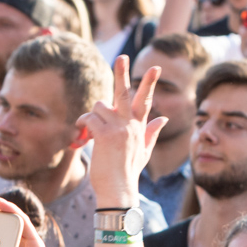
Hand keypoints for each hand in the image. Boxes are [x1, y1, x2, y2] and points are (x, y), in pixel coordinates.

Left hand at [79, 57, 166, 206]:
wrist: (119, 190)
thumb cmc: (128, 172)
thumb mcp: (144, 151)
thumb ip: (152, 132)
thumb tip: (164, 117)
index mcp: (140, 126)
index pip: (146, 100)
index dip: (150, 83)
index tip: (155, 68)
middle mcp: (131, 124)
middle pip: (125, 92)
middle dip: (122, 72)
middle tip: (122, 56)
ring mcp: (119, 128)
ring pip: (99, 106)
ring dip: (91, 117)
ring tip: (89, 132)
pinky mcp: (105, 134)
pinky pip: (89, 118)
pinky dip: (82, 125)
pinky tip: (83, 137)